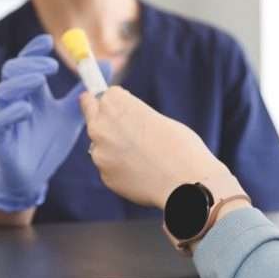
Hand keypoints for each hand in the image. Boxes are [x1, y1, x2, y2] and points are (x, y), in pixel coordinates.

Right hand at [0, 34, 104, 211]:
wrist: (35, 176)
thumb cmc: (49, 142)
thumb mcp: (71, 114)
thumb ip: (84, 90)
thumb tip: (105, 63)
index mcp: (32, 93)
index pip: (28, 62)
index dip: (35, 50)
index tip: (50, 40)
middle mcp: (16, 100)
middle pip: (12, 71)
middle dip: (30, 63)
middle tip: (52, 64)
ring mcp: (7, 117)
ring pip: (3, 91)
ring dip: (21, 82)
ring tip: (39, 79)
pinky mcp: (1, 137)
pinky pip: (1, 120)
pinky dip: (13, 112)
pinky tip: (27, 108)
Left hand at [79, 86, 243, 208]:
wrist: (185, 182)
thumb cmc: (180, 147)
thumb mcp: (157, 118)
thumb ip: (134, 116)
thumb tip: (126, 123)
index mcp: (115, 103)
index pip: (105, 94)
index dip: (115, 101)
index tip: (115, 104)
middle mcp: (100, 125)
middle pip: (93, 115)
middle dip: (102, 118)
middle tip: (115, 125)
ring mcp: (100, 152)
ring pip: (100, 145)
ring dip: (112, 147)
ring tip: (141, 156)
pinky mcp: (104, 175)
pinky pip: (109, 167)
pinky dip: (120, 168)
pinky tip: (140, 172)